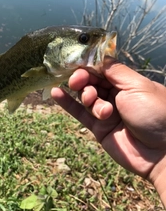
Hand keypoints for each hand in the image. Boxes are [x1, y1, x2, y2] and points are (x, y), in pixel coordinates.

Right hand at [51, 57, 165, 205]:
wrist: (161, 152)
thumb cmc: (154, 114)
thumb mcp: (137, 86)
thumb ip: (115, 72)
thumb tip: (100, 58)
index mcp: (128, 83)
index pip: (102, 69)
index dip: (89, 65)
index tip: (76, 62)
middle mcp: (116, 95)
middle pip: (92, 81)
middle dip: (83, 79)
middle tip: (78, 81)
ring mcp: (106, 112)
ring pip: (86, 97)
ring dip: (85, 95)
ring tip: (94, 102)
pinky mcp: (98, 128)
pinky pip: (80, 114)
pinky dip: (67, 103)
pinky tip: (56, 93)